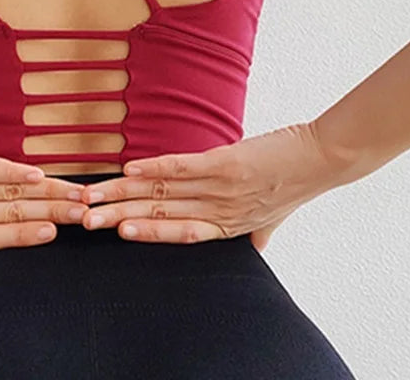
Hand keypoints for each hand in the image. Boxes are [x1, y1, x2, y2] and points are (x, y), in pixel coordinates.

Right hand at [77, 122, 338, 251]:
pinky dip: (154, 169)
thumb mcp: (275, 219)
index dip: (143, 233)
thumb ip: (258, 235)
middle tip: (86, 220)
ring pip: (164, 194)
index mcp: (227, 226)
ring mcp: (222, 189)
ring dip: (125, 193)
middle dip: (120, 217)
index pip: (176, 232)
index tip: (113, 234)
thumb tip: (256, 250)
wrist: (323, 159)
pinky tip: (130, 169)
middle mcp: (220, 212)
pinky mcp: (226, 163)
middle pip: (161, 216)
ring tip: (96, 195)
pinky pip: (183, 169)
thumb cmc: (294, 183)